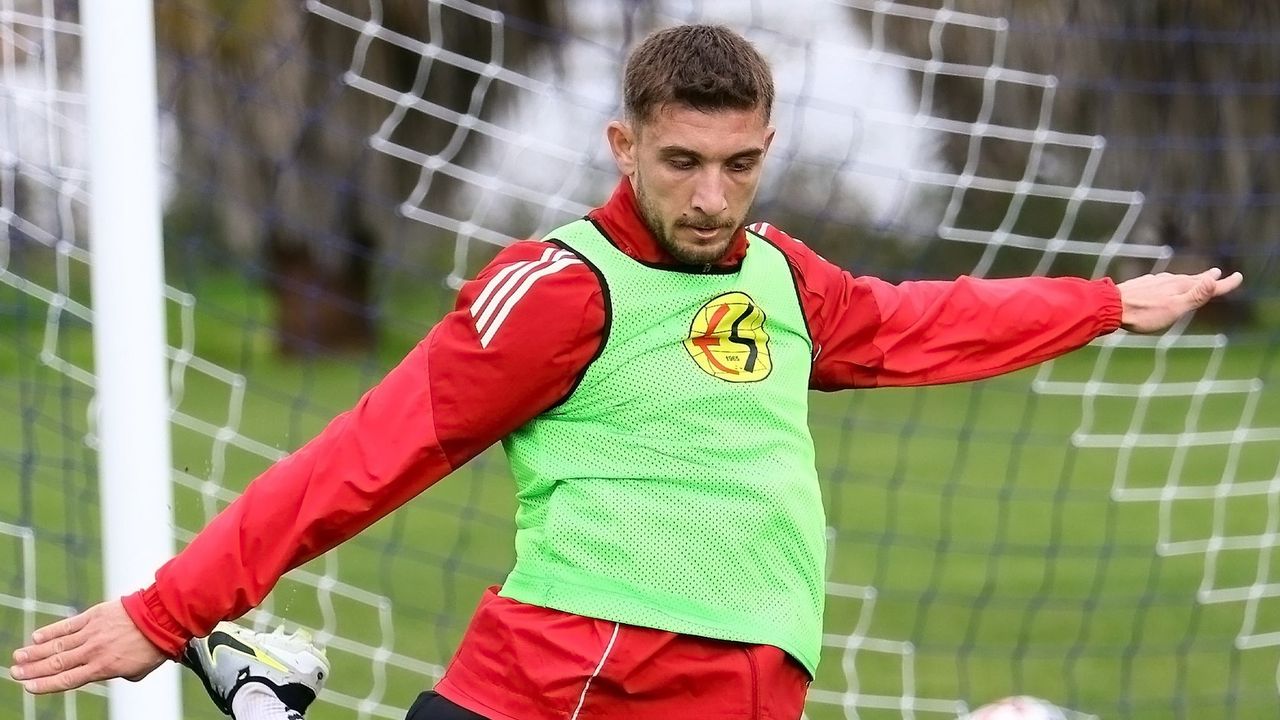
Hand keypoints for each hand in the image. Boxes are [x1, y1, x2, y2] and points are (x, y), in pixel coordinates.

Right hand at [9, 600, 166, 692]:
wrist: (163, 617)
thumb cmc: (155, 646)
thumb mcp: (138, 670)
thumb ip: (119, 673)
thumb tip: (110, 670)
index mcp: (103, 668)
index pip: (67, 680)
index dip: (46, 684)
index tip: (29, 687)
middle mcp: (93, 652)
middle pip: (56, 663)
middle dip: (33, 670)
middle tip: (15, 673)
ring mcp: (92, 633)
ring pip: (57, 645)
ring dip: (35, 652)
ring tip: (18, 657)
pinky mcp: (94, 615)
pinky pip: (68, 625)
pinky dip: (51, 631)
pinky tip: (37, 636)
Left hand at [1117, 267, 1243, 333]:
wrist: (1110, 306)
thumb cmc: (1144, 313)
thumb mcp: (1174, 308)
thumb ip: (1195, 295)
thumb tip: (1213, 278)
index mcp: (1180, 287)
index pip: (1207, 285)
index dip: (1224, 283)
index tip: (1238, 276)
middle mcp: (1169, 281)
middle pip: (1192, 279)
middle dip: (1206, 278)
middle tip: (1217, 274)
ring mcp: (1154, 282)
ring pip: (1176, 280)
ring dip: (1188, 279)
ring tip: (1193, 279)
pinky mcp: (1141, 285)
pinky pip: (1161, 282)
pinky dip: (1169, 283)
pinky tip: (1163, 285)